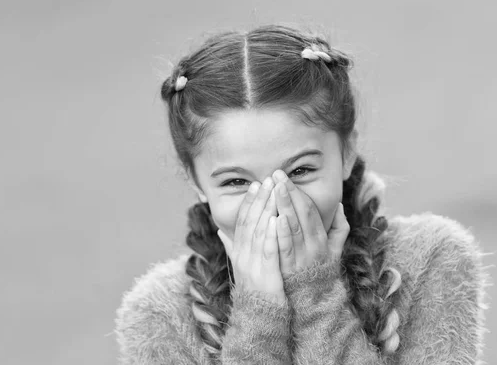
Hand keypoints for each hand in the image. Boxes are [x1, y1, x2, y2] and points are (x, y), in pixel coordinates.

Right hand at [217, 177, 285, 304]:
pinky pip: (267, 252)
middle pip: (250, 222)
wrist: (257, 318)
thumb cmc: (254, 289)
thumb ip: (232, 246)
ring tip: (273, 192)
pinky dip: (270, 235)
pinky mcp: (264, 276)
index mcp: (239, 251)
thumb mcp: (242, 265)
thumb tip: (220, 230)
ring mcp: (252, 265)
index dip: (248, 202)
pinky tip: (275, 220)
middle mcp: (242, 256)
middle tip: (267, 179)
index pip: (242, 221)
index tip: (255, 185)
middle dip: (259, 199)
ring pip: (258, 232)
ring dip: (265, 210)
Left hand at [272, 170, 350, 275]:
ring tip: (274, 189)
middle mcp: (313, 246)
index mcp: (321, 239)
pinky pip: (285, 248)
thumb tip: (339, 207)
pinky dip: (281, 233)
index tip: (285, 177)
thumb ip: (340, 229)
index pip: (310, 210)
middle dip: (289, 193)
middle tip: (276, 175)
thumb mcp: (335, 251)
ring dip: (284, 206)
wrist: (312, 305)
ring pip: (293, 227)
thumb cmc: (320, 273)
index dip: (299, 193)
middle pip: (301, 214)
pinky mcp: (288, 269)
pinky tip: (275, 218)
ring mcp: (301, 258)